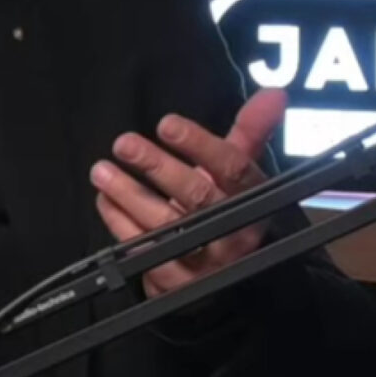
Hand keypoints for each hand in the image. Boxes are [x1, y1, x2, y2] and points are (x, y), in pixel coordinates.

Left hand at [91, 89, 287, 298]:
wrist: (228, 281)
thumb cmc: (226, 213)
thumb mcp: (240, 178)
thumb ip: (250, 134)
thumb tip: (273, 93)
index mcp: (252, 201)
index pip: (232, 169)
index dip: (200, 144)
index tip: (167, 124)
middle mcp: (232, 233)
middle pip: (197, 196)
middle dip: (158, 167)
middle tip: (125, 143)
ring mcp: (203, 262)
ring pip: (163, 226)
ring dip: (128, 194)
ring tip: (102, 170)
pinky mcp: (174, 283)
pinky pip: (141, 251)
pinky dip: (119, 222)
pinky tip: (105, 199)